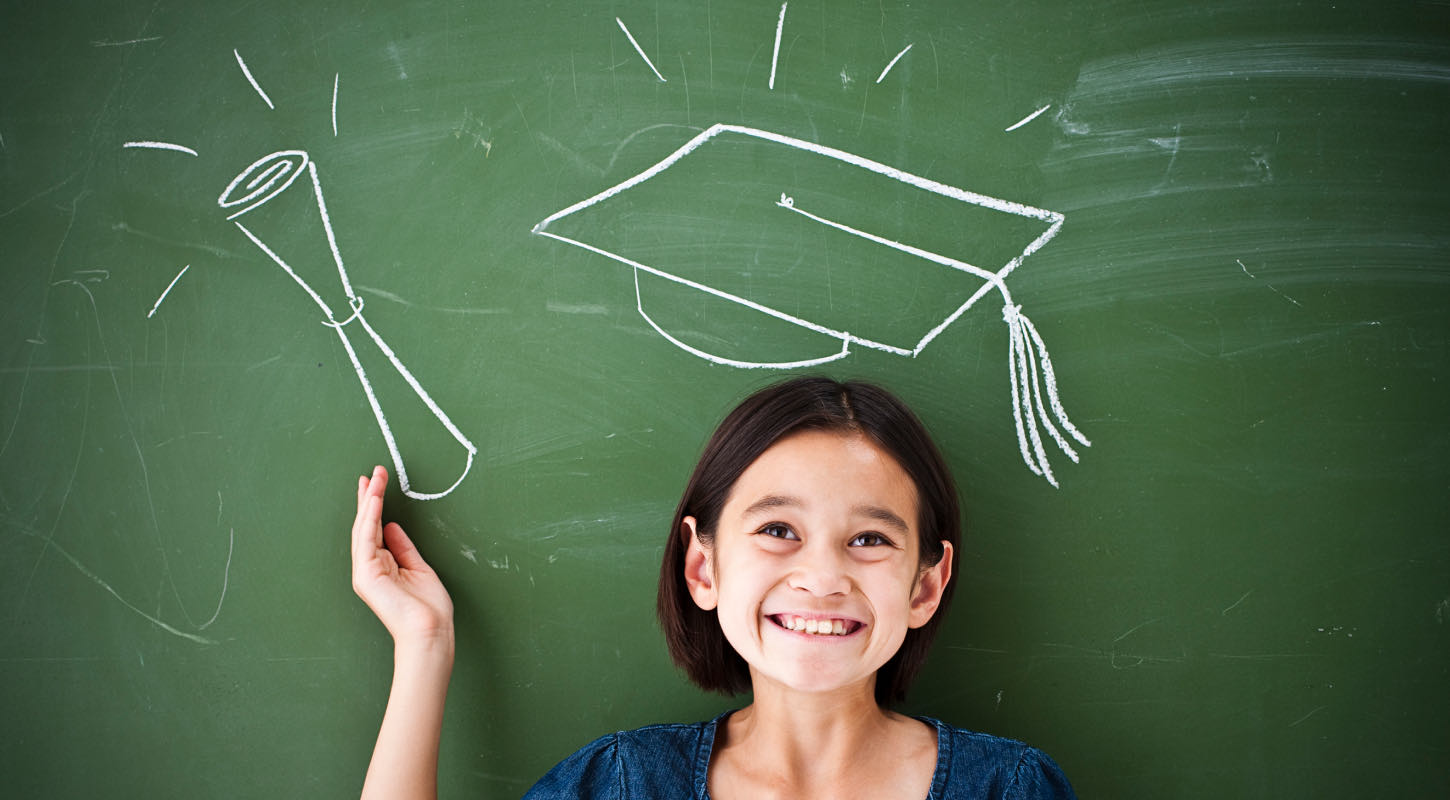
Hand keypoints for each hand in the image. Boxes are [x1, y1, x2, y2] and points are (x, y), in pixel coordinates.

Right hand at [351, 466, 453, 651]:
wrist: (430, 630)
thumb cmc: (428, 608)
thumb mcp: (418, 567)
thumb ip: (403, 547)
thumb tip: (393, 526)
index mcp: (381, 566)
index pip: (375, 529)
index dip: (374, 505)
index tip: (376, 484)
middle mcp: (369, 567)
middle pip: (365, 525)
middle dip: (368, 497)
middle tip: (372, 472)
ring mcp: (365, 571)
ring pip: (363, 527)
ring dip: (368, 500)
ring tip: (373, 478)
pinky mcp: (366, 574)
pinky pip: (365, 538)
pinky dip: (369, 517)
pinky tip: (373, 498)